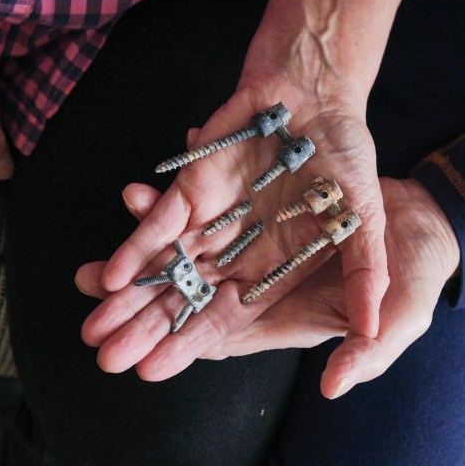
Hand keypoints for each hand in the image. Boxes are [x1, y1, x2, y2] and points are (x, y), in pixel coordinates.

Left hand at [78, 0, 416, 380]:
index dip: (191, 343)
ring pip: (163, 267)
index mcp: (274, 270)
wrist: (319, 95)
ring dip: (128, 296)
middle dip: (145, 329)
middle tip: (106, 359)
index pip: (226, 317)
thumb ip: (365, 276)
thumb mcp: (367, 221)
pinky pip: (159, 223)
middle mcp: (237, 253)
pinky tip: (109, 275)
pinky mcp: (192, 189)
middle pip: (185, 298)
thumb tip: (371, 329)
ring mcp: (211, 222)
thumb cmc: (347, 158)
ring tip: (93, 327)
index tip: (154, 370)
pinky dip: (135, 248)